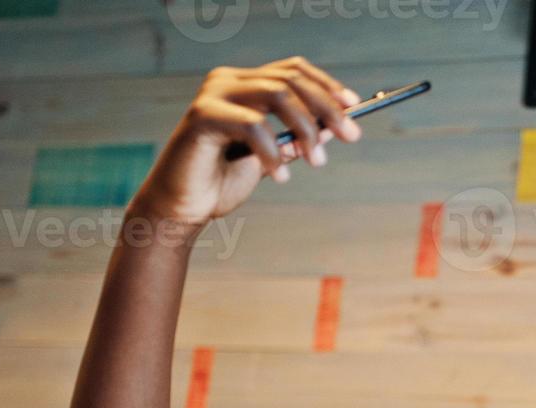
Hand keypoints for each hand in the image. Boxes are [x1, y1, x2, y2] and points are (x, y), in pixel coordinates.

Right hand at [128, 57, 362, 227]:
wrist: (182, 209)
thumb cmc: (221, 183)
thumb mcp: (272, 158)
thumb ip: (296, 139)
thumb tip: (334, 126)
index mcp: (243, 84)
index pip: (292, 70)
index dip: (326, 85)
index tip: (353, 107)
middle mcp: (227, 81)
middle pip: (290, 79)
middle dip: (326, 107)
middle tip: (350, 136)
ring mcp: (213, 94)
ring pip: (276, 95)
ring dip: (305, 129)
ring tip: (316, 161)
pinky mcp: (202, 116)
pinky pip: (252, 124)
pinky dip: (273, 151)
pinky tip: (280, 176)